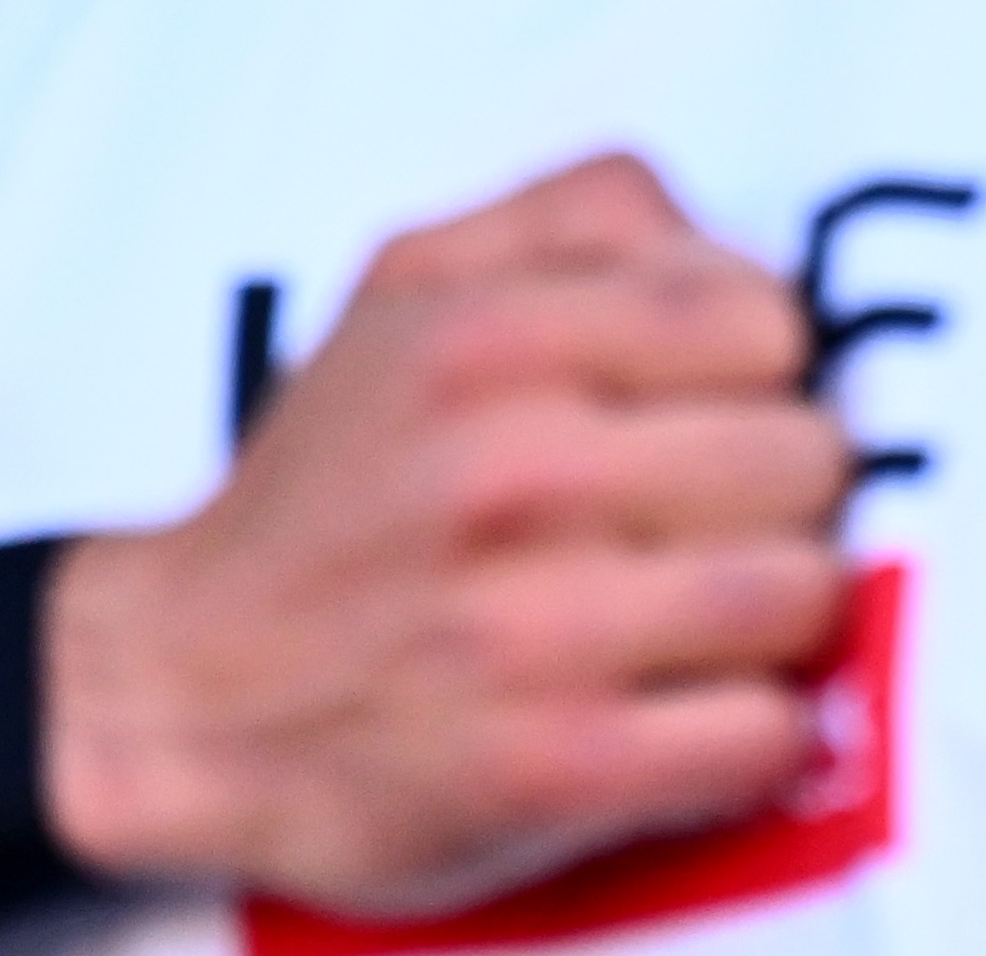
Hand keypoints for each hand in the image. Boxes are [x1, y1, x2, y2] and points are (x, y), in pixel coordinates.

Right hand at [40, 154, 855, 916]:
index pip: (765, 323)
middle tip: (711, 527)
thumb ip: (582, 215)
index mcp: (486, 336)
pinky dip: (757, 735)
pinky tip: (695, 715)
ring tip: (711, 622)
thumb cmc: (332, 486)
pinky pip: (764, 735)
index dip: (758, 375)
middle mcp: (508, 472)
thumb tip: (736, 248)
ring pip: (803, 591)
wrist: (179, 692)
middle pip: (806, 457)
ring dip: (779, 618)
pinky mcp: (549, 770)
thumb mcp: (413, 281)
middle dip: (778, 496)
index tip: (710, 416)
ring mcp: (531, 628)